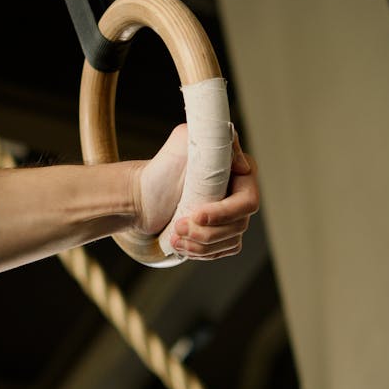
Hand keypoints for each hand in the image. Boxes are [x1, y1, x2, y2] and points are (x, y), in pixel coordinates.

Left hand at [135, 124, 259, 259]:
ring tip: (175, 236)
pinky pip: (221, 251)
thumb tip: (242, 163)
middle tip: (177, 226)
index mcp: (238, 173)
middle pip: (239, 226)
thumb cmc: (161, 168)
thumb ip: (214, 137)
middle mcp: (238, 195)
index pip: (247, 202)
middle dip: (206, 232)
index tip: (196, 214)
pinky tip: (181, 244)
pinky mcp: (218, 234)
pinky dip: (201, 252)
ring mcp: (230, 217)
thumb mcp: (184, 140)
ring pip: (230, 241)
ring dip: (201, 244)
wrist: (140, 195)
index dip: (224, 213)